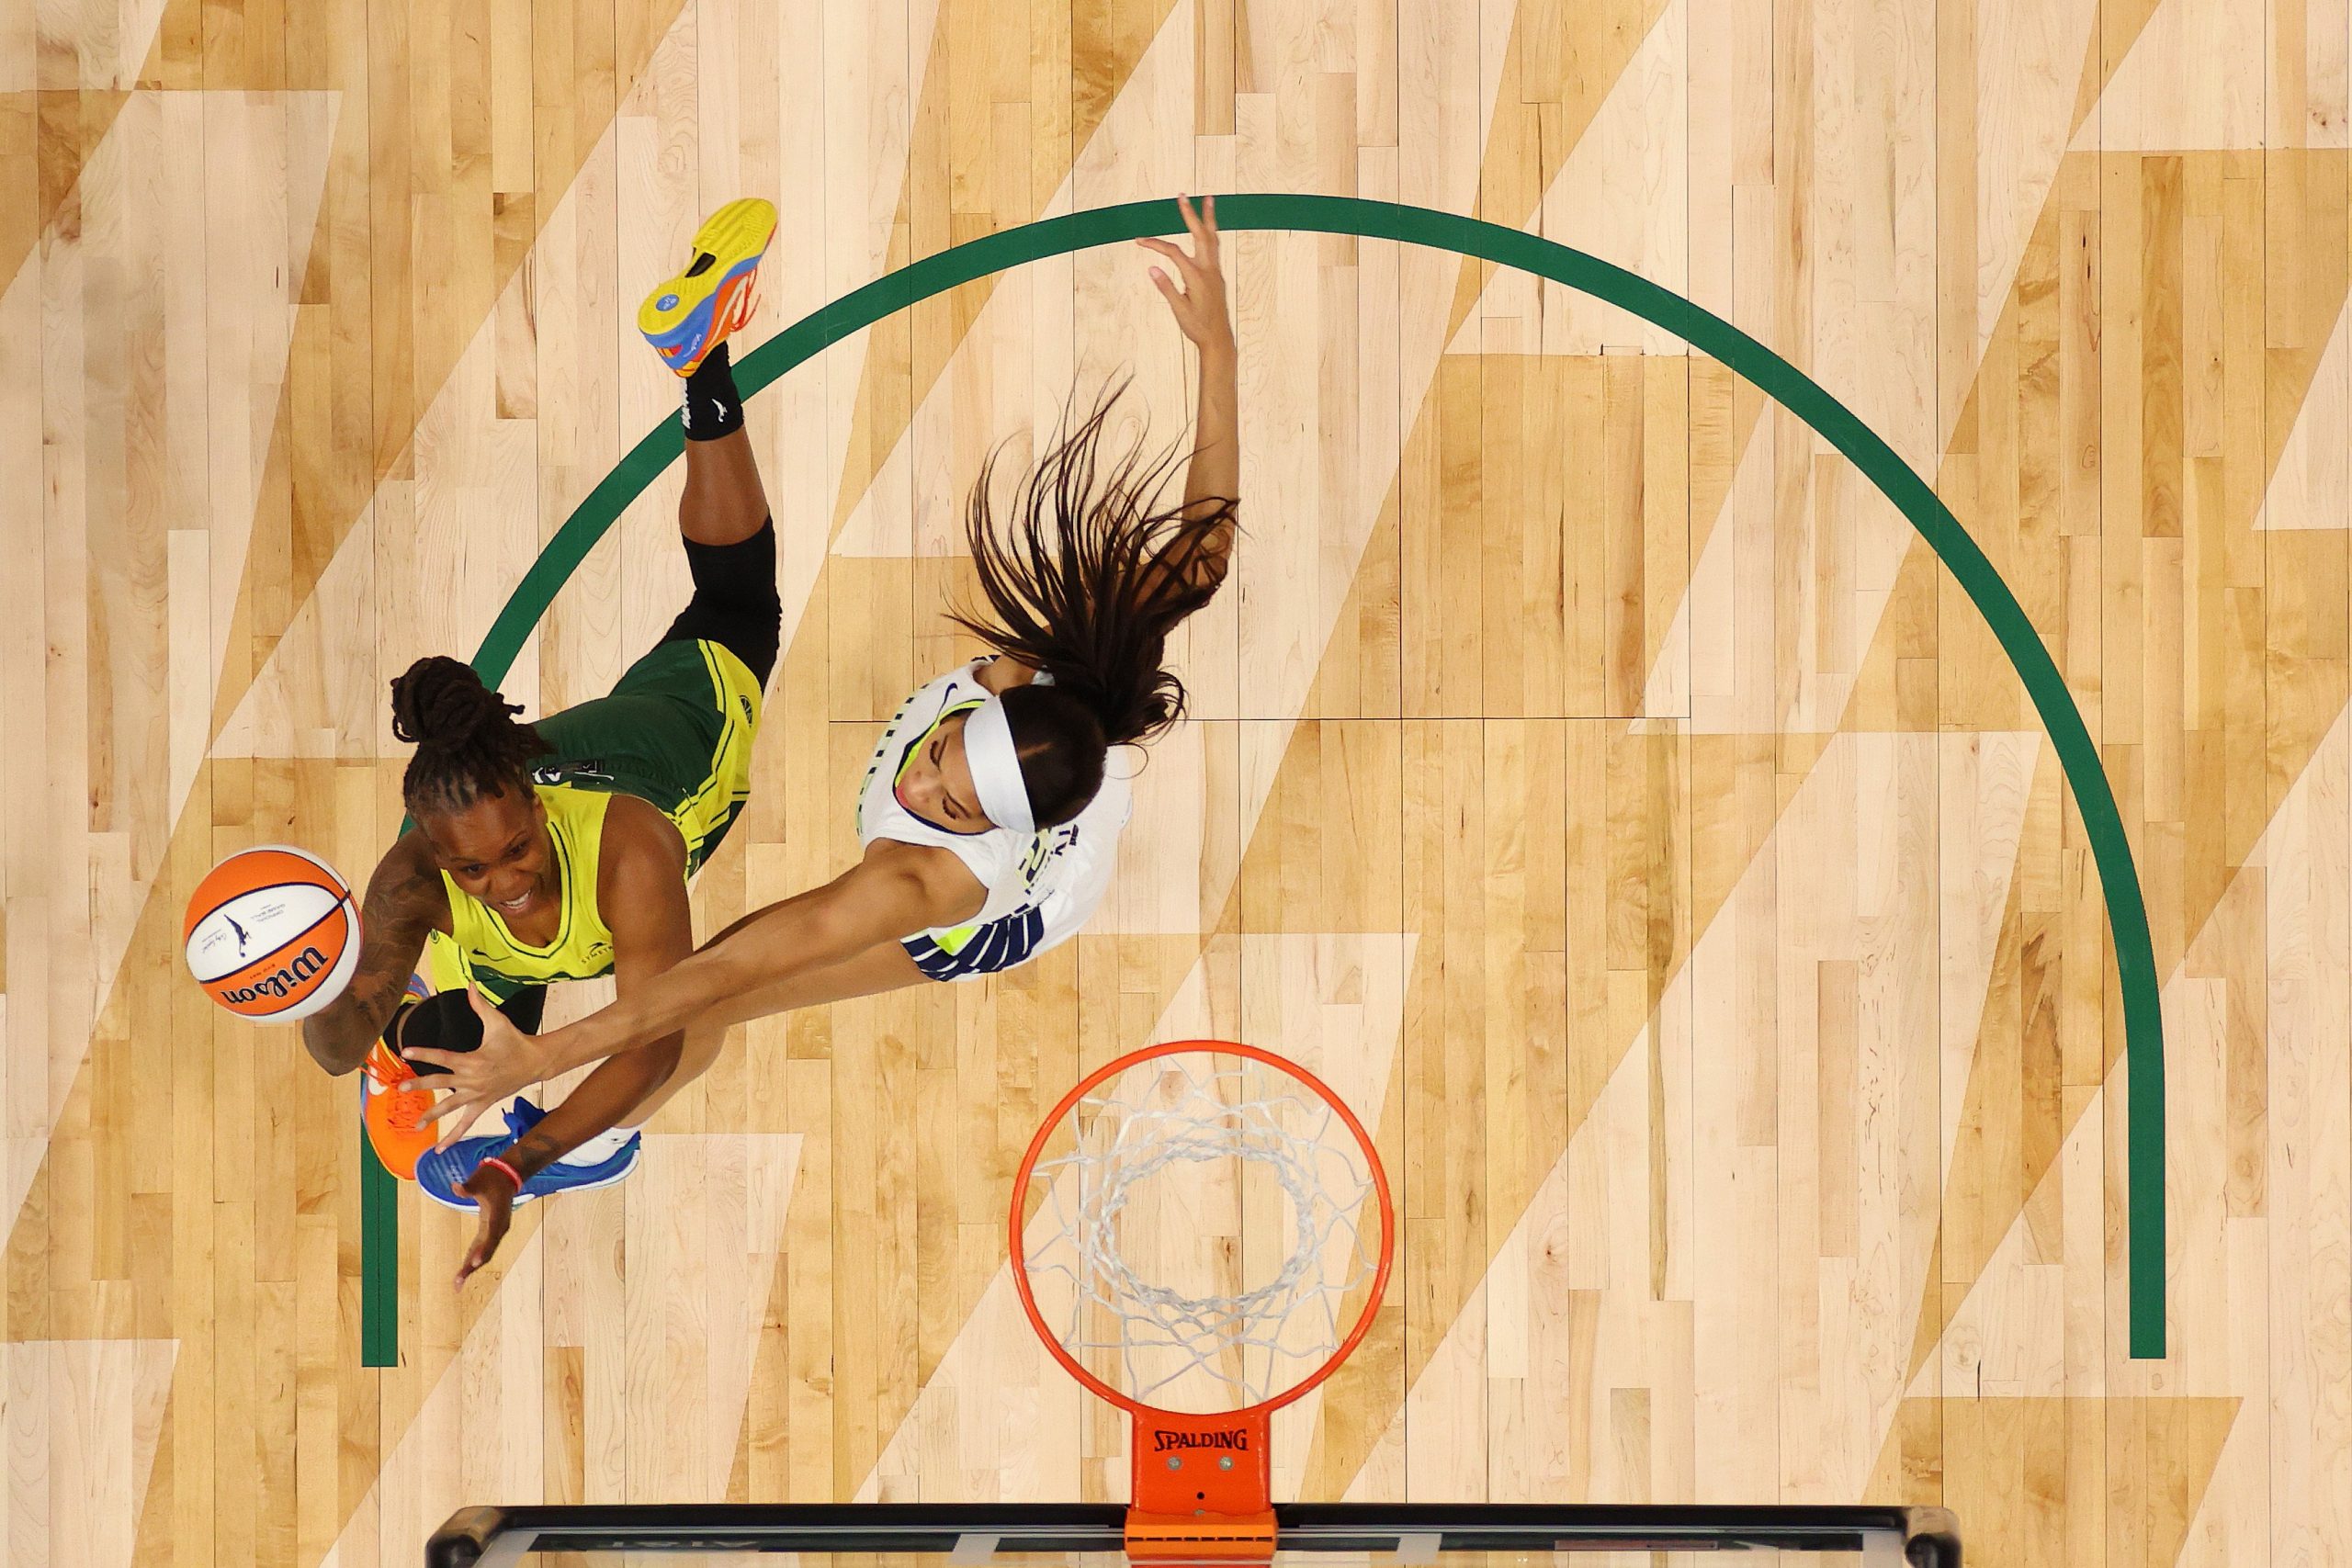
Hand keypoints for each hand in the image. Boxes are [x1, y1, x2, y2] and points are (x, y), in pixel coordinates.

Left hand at [404, 986, 549, 1149]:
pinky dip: (453, 1137)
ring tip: (415, 1126)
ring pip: (449, 1107)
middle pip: (440, 1083)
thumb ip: (480, 1004)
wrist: (535, 1062)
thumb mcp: (497, 1021)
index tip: (406, 1051)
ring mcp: (476, 1095)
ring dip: (432, 1115)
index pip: (443, 1056)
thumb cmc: (515, 1040)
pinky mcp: (482, 1105)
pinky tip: (440, 1149)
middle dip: (420, 1086)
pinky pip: (465, 1124)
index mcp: (472, 1060)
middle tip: (401, 1089)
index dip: (424, 1053)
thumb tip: (469, 984)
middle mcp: (471, 1080)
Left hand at [452, 1163, 516, 1289]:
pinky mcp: (492, 1230)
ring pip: (484, 1253)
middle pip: (486, 1252)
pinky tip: (464, 1268)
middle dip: (471, 1268)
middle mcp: (499, 1227)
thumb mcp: (479, 1180)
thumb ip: (467, 1188)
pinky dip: (473, 1258)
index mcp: (497, 1217)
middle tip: (457, 1283)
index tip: (473, 1264)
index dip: (482, 1251)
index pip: (490, 1237)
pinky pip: (482, 1248)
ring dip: (471, 1267)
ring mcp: (496, 1230)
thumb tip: (455, 1187)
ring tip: (458, 1282)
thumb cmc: (492, 1177)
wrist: (508, 1174)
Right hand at [1137, 194, 1232, 357]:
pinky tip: (1207, 228)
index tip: (1139, 241)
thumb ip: (1166, 288)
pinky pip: (1214, 247)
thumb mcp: (1179, 310)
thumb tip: (1152, 268)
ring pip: (1212, 238)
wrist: (1218, 338)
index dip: (1155, 244)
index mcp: (1196, 277)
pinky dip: (1209, 233)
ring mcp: (1215, 271)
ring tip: (1208, 199)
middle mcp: (1209, 270)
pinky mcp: (1217, 275)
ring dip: (1208, 218)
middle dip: (1190, 214)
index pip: (1173, 253)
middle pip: (1200, 234)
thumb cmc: (1197, 326)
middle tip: (1182, 195)